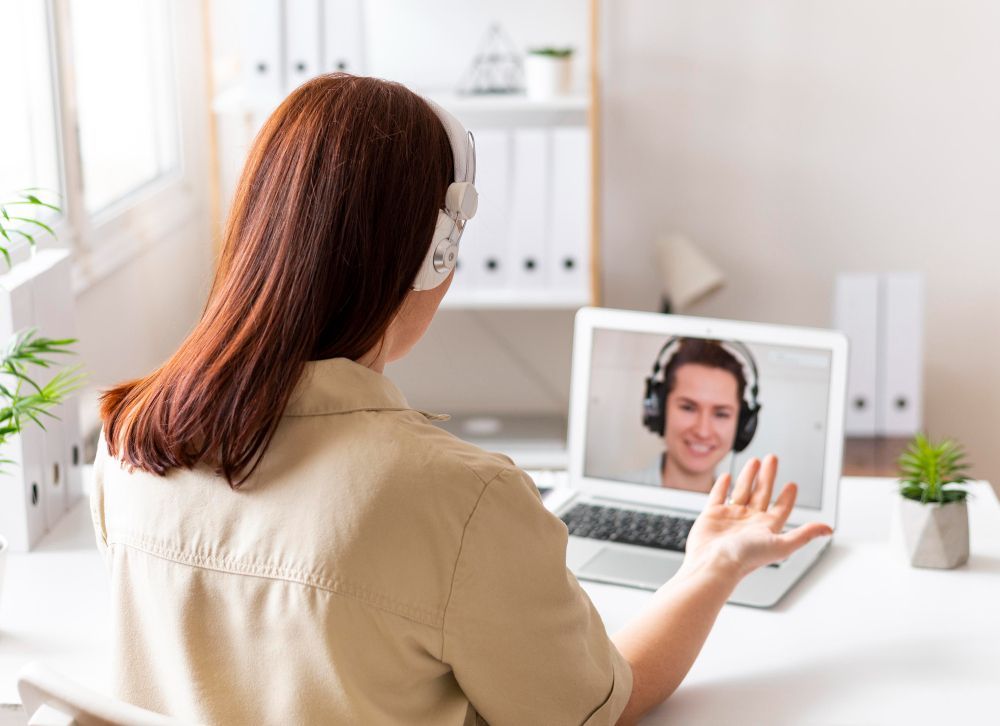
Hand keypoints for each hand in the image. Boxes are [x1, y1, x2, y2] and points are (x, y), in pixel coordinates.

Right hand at [682, 455, 832, 580]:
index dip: (787, 497)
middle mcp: (749, 521)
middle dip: (768, 476)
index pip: (781, 508)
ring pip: (742, 491)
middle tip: (772, 459)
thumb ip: (804, 534)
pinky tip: (727, 477)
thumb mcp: (781, 545)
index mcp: (766, 528)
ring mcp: (731, 517)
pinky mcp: (712, 514)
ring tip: (754, 461)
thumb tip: (828, 529)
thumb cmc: (745, 558)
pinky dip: (722, 485)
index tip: (792, 485)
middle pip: (762, 493)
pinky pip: (718, 496)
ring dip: (749, 476)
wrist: (714, 563)